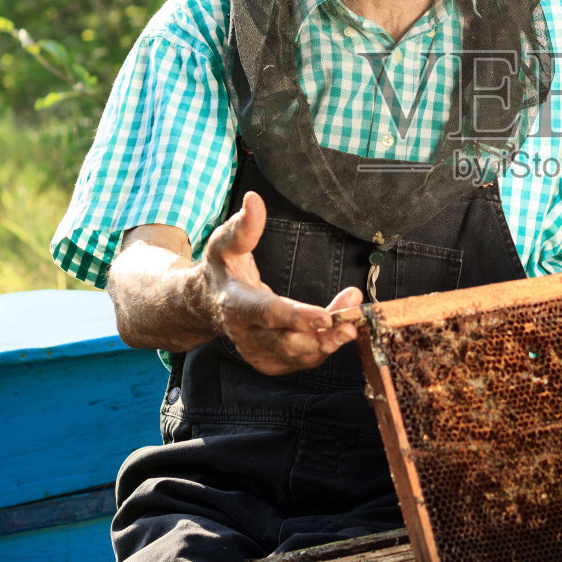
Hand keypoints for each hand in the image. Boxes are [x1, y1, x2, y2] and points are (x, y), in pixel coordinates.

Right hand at [201, 191, 363, 374]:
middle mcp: (246, 334)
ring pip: (300, 355)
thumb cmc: (222, 269)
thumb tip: (254, 200)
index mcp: (236, 304)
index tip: (326, 315)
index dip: (298, 317)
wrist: (208, 304)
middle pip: (289, 343)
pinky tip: (338, 328)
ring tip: (352, 316)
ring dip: (330, 339)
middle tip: (353, 319)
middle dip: (324, 334)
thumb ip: (244, 226)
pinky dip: (324, 346)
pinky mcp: (270, 362)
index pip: (268, 313)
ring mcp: (257, 352)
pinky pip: (303, 360)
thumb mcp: (225, 243)